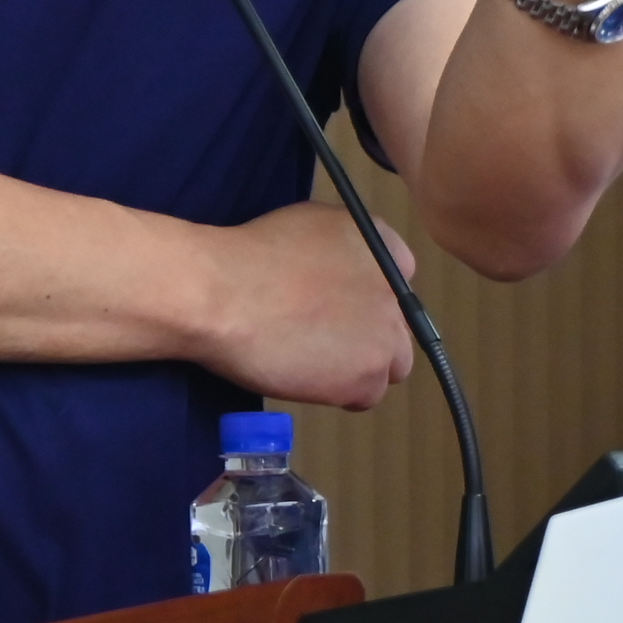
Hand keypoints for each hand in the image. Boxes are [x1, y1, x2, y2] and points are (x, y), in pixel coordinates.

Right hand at [199, 201, 415, 409]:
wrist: (223, 295)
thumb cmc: (252, 255)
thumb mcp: (310, 225)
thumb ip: (343, 250)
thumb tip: (342, 273)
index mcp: (383, 250)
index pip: (400, 281)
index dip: (368, 298)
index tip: (342, 306)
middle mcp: (395, 293)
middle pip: (398, 328)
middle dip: (368, 336)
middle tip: (326, 338)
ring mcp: (384, 338)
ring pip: (387, 367)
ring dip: (359, 368)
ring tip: (313, 361)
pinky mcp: (365, 379)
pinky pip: (364, 396)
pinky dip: (339, 393)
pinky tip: (305, 377)